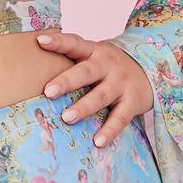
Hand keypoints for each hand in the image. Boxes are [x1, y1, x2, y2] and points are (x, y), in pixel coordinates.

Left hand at [35, 30, 153, 146]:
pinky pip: (121, 118)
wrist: (151, 68)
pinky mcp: (133, 101)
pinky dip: (109, 130)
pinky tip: (98, 141)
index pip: (74, 43)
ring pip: (101, 96)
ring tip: (67, 117)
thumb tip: (31, 66)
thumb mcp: (93, 55)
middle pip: (86, 72)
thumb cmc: (108, 65)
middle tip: (49, 91)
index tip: (40, 41)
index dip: (58, 42)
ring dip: (84, 107)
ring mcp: (121, 83)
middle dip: (67, 81)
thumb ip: (70, 58)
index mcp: (94, 51)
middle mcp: (107, 65)